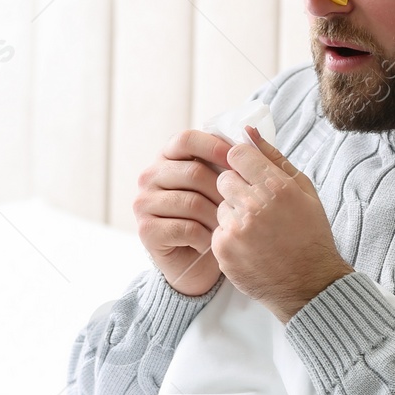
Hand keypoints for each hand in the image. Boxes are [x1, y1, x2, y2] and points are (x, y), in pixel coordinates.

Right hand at [134, 130, 232, 296]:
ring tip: (227, 227)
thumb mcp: (224, 185)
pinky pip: (185, 228)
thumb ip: (234, 159)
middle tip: (239, 208)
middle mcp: (150, 176)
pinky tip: (211, 242)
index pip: (187, 139)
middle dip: (222, 192)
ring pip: (191, 202)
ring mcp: (143, 203)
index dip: (214, 147)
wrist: (199, 264)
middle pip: (193, 172)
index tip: (238, 164)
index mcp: (167, 157)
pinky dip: (206, 238)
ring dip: (216, 218)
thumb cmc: (215, 217)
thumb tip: (250, 131)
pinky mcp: (146, 230)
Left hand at [212, 127, 351, 321]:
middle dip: (236, 188)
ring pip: (219, 205)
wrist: (310, 284)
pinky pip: (217, 230)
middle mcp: (254, 206)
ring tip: (256, 229)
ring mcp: (236, 229)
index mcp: (276, 186)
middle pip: (223, 178)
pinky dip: (229, 236)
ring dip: (232, 213)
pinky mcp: (223, 250)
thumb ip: (274, 158)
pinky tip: (250, 246)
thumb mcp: (304, 190)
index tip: (249, 174)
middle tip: (255, 205)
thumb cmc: (310, 234)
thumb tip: (249, 130)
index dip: (242, 163)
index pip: (237, 154)